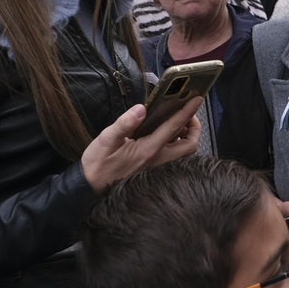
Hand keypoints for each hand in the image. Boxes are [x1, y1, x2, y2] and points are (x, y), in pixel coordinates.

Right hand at [81, 97, 202, 190]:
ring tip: (179, 122)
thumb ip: (124, 123)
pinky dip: (178, 144)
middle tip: (188, 113)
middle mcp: (159, 161)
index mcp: (148, 150)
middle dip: (194, 127)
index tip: (197, 98)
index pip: (174, 127)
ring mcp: (159, 168)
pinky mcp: (156, 171)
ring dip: (187, 137)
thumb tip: (142, 108)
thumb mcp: (106, 140)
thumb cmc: (98, 164)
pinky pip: (176, 158)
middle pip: (189, 145)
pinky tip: (167, 135)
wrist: (91, 188)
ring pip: (185, 153)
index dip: (188, 111)